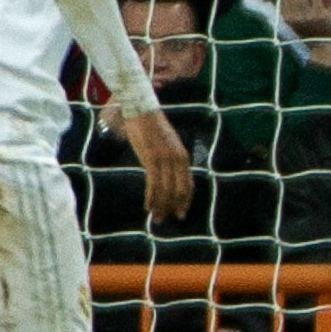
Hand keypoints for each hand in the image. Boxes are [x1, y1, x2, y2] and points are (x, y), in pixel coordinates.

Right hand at [122, 103, 191, 220]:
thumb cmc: (152, 127)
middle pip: (179, 190)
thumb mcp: (166, 144)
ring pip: (166, 190)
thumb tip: (166, 175)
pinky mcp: (151, 159)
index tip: (181, 213)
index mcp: (183, 155)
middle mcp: (177, 159)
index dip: (185, 201)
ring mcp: (165, 159)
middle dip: (173, 207)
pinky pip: (153, 184)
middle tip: (166, 220)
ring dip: (161, 206)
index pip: (188, 184)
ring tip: (156, 218)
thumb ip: (169, 158)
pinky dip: (151, 198)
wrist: (142, 111)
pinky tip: (148, 207)